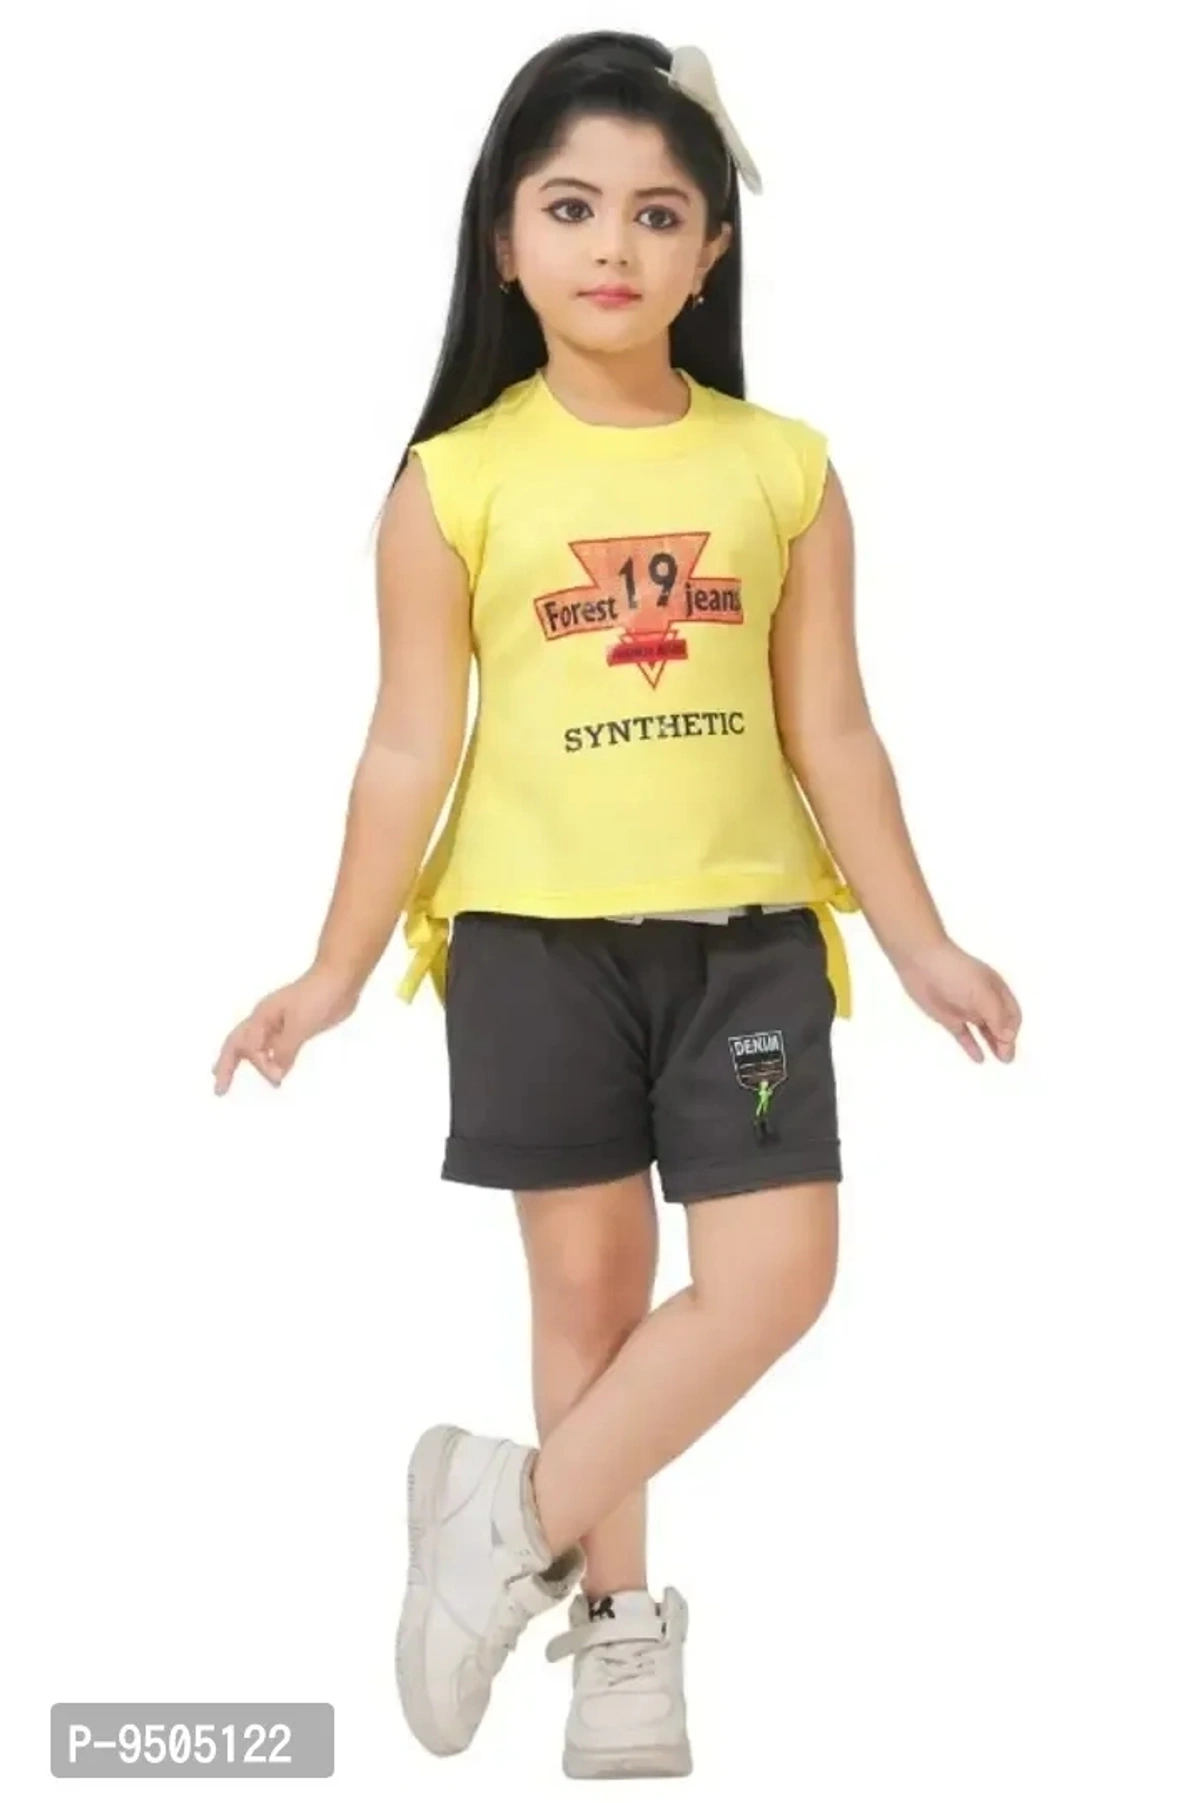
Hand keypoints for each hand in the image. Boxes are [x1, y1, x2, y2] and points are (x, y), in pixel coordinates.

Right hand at [212, 963, 360, 1093]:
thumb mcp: (300, 1025)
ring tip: (227, 1077)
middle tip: (218, 1089)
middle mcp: (265, 1020)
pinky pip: (274, 1046)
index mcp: (262, 1016)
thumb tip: (276, 1072)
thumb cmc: (318, 996)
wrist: (340, 979)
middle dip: (226, 1065)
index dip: (259, 1064)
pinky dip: (267, 1059)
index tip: (277, 1077)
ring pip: (255, 1045)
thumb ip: (285, 1050)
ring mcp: (279, 1023)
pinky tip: (270, 1068)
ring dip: (243, 1062)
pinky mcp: (294, 1027)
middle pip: (237, 1044)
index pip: (249, 1047)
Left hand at [896, 938, 1020, 1062]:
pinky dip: (972, 1046)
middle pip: (1000, 1025)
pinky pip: (964, 1035)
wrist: (921, 962)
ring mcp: (966, 1009)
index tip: (1009, 1044)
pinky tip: (979, 1058)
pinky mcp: (948, 1018)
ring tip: (1000, 1060)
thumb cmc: (956, 972)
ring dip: (993, 1044)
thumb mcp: (982, 993)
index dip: (1014, 1030)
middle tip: (1007, 1059)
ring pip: (985, 1031)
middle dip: (1006, 1041)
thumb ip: (997, 1016)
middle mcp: (983, 1001)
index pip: (1012, 1014)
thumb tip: (1009, 1038)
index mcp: (996, 990)